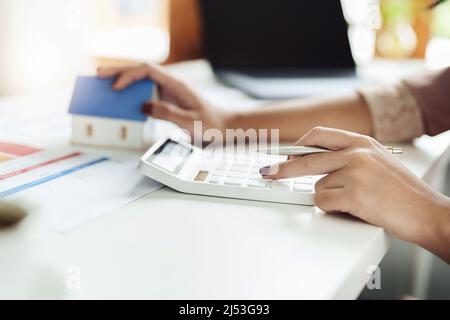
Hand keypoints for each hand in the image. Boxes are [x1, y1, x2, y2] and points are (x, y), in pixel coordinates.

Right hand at [97, 64, 230, 137]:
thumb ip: (167, 113)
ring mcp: (167, 92)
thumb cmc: (211, 123)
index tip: (116, 87)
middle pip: (141, 71)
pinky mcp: (166, 101)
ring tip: (103, 84)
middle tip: (98, 74)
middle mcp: (170, 84)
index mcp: (176, 84)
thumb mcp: (189, 122)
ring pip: (141, 80)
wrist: (223, 127)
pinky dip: (131, 94)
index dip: (129, 75)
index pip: (147, 70)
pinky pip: (145, 93)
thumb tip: (143, 106)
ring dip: (123, 80)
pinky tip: (121, 99)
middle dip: (119, 71)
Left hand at [260, 127, 449, 253]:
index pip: (320, 135)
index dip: (298, 145)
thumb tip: (314, 163)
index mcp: (362, 142)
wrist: (426, 212)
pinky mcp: (354, 194)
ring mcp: (355, 172)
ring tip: (356, 200)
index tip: (284, 153)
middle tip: (268, 172)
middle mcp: (357, 153)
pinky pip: (323, 202)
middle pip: (307, 159)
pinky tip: (354, 208)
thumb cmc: (402, 191)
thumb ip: (349, 156)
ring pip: (317, 186)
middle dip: (283, 168)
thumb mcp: (377, 161)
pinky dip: (332, 208)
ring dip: (329, 196)